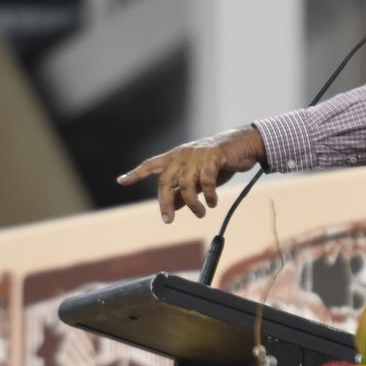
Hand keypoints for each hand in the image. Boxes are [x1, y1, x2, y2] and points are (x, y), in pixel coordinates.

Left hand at [116, 127, 265, 222]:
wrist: (244, 144)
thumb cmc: (220, 161)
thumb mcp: (198, 178)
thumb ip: (184, 191)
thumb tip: (172, 207)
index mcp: (176, 157)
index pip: (151, 165)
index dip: (136, 173)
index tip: (121, 181)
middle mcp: (183, 155)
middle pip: (165, 181)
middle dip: (164, 203)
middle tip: (167, 220)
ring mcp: (197, 155)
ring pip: (185, 184)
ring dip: (192, 204)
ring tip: (200, 213)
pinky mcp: (213, 156)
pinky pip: (206, 181)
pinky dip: (208, 195)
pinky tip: (212, 203)